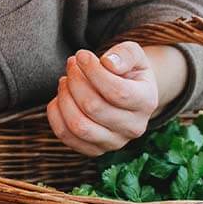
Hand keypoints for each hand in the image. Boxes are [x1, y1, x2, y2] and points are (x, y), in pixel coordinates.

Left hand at [46, 42, 159, 156]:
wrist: (126, 93)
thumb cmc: (126, 70)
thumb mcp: (132, 54)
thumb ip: (125, 53)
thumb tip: (108, 63)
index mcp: (147, 102)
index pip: (116, 91)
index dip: (92, 71)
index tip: (81, 55)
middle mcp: (134, 127)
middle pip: (93, 107)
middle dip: (75, 81)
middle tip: (71, 65)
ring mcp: (114, 142)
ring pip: (78, 125)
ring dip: (64, 98)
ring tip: (65, 81)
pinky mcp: (94, 150)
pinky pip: (66, 136)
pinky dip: (56, 114)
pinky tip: (60, 97)